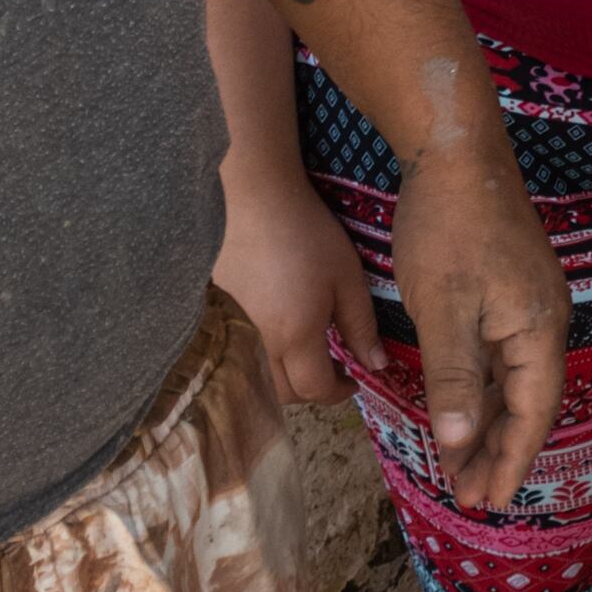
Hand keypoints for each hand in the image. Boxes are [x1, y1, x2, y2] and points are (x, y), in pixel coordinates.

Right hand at [214, 152, 379, 407]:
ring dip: (283, 378)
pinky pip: (240, 351)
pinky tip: (273, 332)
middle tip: (331, 369)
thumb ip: (361, 326)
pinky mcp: (215, 314)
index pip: (315, 390)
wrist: (252, 198)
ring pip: (258, 378)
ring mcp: (232, 330)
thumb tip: (376, 366)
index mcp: (295, 337)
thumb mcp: (347, 278)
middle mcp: (258, 343)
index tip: (354, 380)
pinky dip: (259, 356)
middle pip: (283, 393)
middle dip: (311, 390)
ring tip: (303, 355)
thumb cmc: (307, 234)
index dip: (339, 392)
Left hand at [383, 146, 567, 510]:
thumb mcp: (443, 309)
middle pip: (527, 404)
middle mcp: (544, 322)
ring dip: (486, 424)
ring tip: (460, 466)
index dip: (510, 461)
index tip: (488, 501)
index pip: (531, 415)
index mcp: (537, 331)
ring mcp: (529, 305)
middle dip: (497, 452)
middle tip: (468, 495)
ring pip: (511, 382)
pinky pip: (501, 356)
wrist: (454, 151)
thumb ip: (454, 379)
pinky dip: (480, 388)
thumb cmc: (448, 227)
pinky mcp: (510, 290)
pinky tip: (461, 408)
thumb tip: (457, 443)